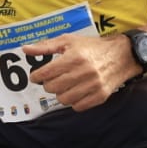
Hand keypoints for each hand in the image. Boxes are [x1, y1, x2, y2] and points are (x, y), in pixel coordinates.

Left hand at [24, 35, 140, 111]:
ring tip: (65, 85)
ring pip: (64, 99)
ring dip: (60, 93)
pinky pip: (78, 106)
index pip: (46, 73)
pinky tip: (76, 91)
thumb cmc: (92, 46)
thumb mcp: (69, 41)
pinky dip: (74, 101)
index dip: (37, 76)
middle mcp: (84, 72)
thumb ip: (46, 46)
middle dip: (48, 84)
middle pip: (52, 88)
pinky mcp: (100, 96)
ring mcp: (93, 85)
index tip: (37, 76)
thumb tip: (25, 49)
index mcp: (74, 57)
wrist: (122, 55)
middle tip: (53, 79)